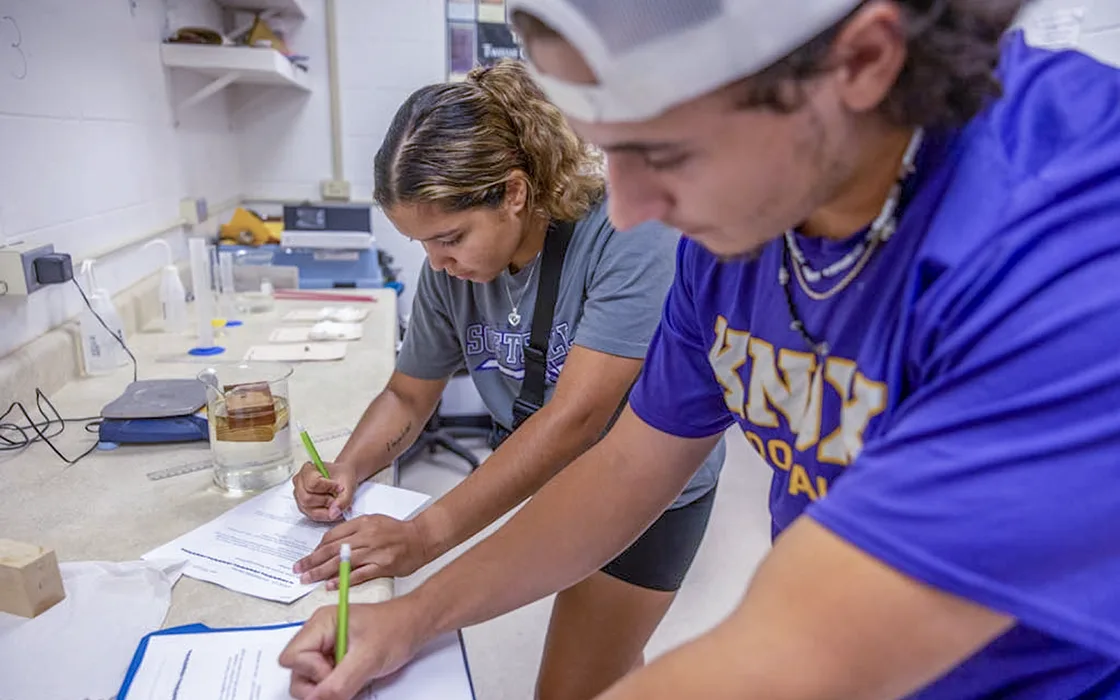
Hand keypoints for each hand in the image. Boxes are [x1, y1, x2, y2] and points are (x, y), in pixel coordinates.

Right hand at [280, 598, 430, 699]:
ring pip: (309, 680)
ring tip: (352, 678)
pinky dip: (337, 686)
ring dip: (328, 687)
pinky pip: (325, 681)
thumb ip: (340, 681)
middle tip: (344, 680)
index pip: (291, 657)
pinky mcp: (336, 659)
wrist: (414, 626)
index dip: (311, 671)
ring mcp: (326, 648)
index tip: (335, 672)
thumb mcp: (368, 657)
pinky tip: (354, 679)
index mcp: (321, 624)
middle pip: (296, 672)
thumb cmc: (395, 629)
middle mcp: (318, 635)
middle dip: (317, 684)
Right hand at [293, 460, 357, 521]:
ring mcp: (299, 496)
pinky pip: (312, 515)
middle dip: (326, 501)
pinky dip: (325, 515)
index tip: (339, 487)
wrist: (342, 479)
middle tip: (337, 497)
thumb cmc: (342, 476)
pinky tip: (333, 509)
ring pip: (308, 509)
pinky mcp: (303, 507)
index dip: (328, 488)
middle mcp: (299, 482)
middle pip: (307, 498)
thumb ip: (343, 499)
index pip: (312, 483)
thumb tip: (333, 513)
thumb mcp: (348, 484)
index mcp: (307, 469)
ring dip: (325, 509)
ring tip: (336, 503)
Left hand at [294, 514, 430, 587]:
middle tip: (298, 569)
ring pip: (341, 562)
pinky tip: (330, 585)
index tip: (307, 557)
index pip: (332, 536)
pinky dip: (342, 580)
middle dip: (312, 560)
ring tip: (308, 579)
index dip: (316, 548)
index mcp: (362, 523)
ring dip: (321, 572)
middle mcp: (366, 536)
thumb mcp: (373, 522)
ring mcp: (374, 551)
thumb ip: (353, 531)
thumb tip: (332, 545)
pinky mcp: (383, 565)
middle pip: (332, 549)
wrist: (421, 538)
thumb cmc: (397, 532)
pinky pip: (358, 574)